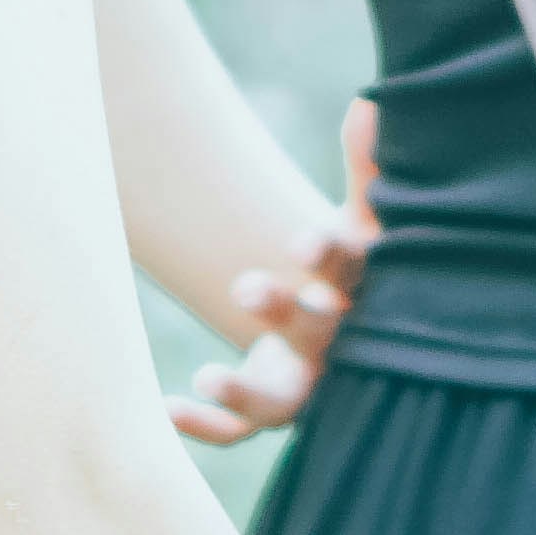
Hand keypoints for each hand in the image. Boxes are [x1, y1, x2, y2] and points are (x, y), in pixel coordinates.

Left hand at [171, 99, 377, 444]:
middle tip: (245, 287)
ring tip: (210, 375)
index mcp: (358, 293)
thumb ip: (363, 168)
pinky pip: (240, 431)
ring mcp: (304, 385)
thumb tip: (369, 103)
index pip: (350, 273)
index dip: (330, 258)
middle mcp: (336, 346)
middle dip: (284, 313)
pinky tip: (166, 410)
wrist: (351, 337)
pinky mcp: (270, 409)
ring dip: (245, 393)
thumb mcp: (361, 219)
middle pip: (314, 333)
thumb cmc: (352, 269)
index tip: (304, 239)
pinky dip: (207, 427)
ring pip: (280, 402)